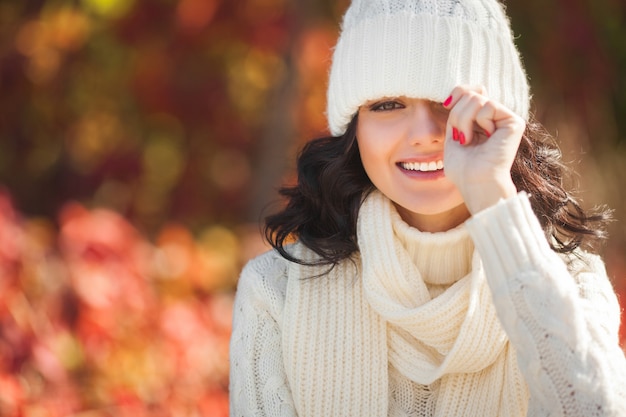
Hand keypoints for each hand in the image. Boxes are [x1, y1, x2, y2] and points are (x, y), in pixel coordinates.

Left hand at [442, 85, 525, 213]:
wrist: (474, 182)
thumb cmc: (462, 167)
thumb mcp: (453, 133)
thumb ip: (458, 111)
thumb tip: (463, 91)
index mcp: (481, 120)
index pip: (471, 90)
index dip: (458, 91)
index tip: (446, 104)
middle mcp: (495, 117)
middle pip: (471, 93)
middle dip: (457, 114)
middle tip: (460, 136)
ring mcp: (505, 119)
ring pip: (477, 98)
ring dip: (464, 120)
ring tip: (468, 140)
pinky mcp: (514, 122)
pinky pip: (489, 105)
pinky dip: (479, 121)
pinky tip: (485, 138)